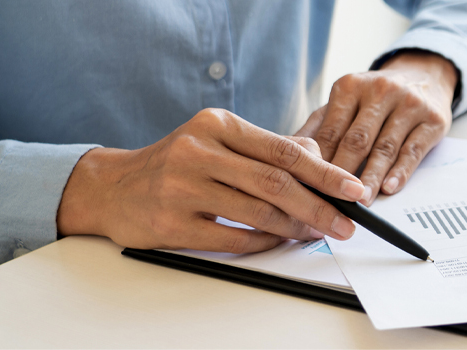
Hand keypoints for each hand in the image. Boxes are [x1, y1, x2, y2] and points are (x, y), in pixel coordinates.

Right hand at [57, 109, 367, 252]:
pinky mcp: (171, 222)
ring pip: (257, 211)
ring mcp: (182, 187)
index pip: (284, 150)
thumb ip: (269, 149)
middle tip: (346, 223)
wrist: (112, 187)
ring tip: (318, 233)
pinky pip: (232, 237)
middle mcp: (198, 151)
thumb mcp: (221, 141)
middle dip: (319, 206)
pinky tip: (280, 241)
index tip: (354, 190)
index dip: (326, 174)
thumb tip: (322, 163)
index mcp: (218, 124)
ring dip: (296, 227)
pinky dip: (264, 242)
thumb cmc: (178, 163)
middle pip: (276, 182)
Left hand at [297, 50, 456, 204]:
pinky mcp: (433, 119)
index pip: (331, 131)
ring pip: (385, 148)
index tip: (308, 189)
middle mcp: (380, 90)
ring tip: (360, 202)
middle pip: (357, 140)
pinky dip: (400, 172)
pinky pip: (413, 150)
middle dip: (342, 173)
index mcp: (350, 87)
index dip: (318, 162)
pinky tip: (390, 188)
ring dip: (371, 178)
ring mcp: (409, 104)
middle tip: (331, 202)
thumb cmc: (376, 99)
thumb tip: (286, 159)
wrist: (424, 75)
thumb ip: (318, 129)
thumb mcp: (346, 103)